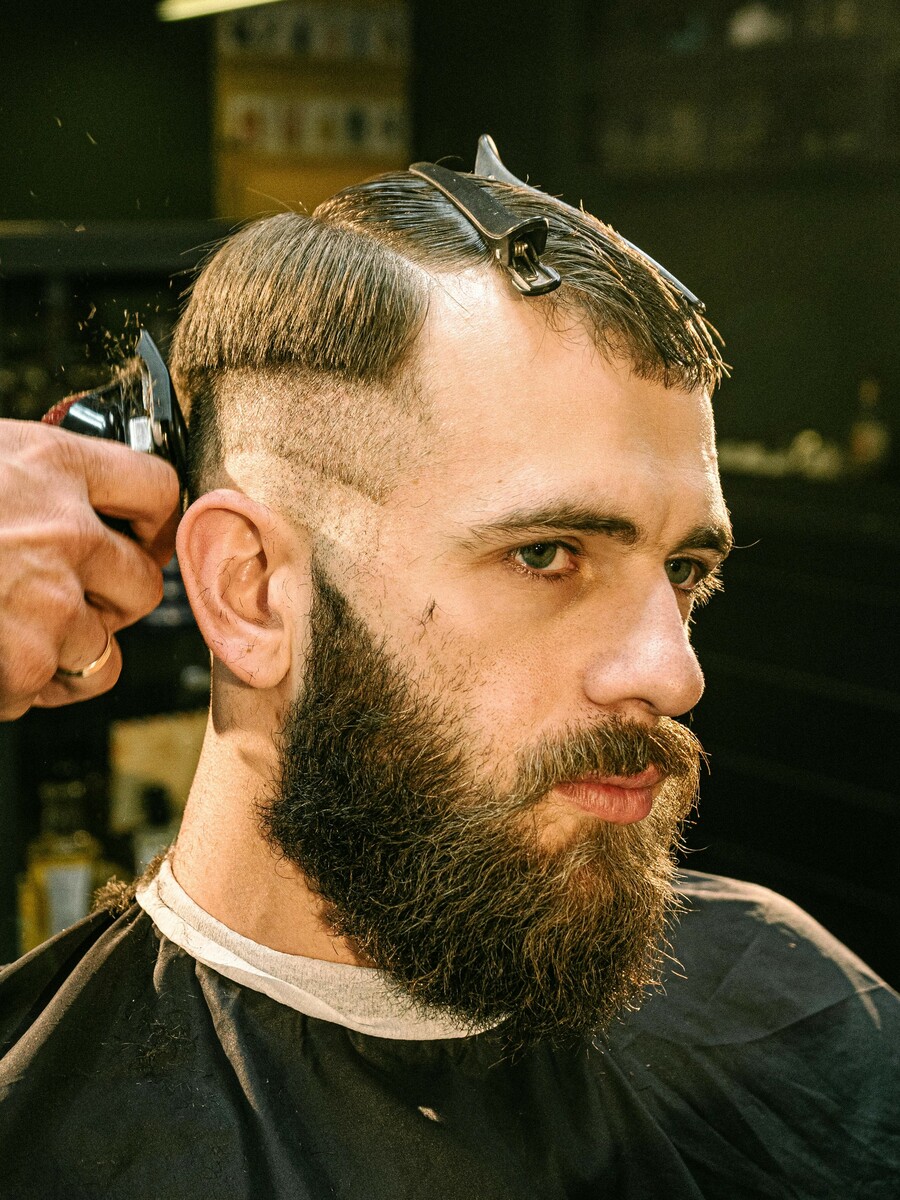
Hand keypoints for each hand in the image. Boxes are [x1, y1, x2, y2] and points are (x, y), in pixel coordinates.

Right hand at [0, 419, 180, 719]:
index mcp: (52, 464)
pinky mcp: (22, 666)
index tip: (139, 538)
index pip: (158, 488)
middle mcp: (64, 533)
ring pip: (104, 651)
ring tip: (11, 634)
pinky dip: (17, 687)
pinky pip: (49, 691)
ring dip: (65, 653)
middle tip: (67, 597)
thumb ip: (35, 483)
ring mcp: (47, 604)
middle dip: (111, 599)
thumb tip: (89, 517)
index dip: (152, 520)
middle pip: (144, 583)